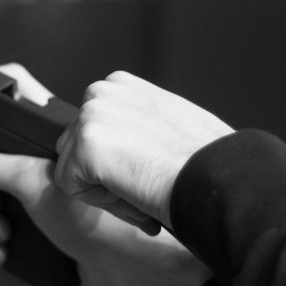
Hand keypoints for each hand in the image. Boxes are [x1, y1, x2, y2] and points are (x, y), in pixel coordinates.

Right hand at [0, 65, 211, 285]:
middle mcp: (47, 163)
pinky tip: (4, 250)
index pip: (1, 111)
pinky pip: (10, 230)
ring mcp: (47, 197)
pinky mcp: (49, 230)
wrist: (138, 266)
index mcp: (47, 138)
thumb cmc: (102, 214)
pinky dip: (0, 242)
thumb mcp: (34, 182)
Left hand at [55, 71, 232, 229]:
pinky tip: (133, 191)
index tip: (144, 169)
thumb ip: (135, 126)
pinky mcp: (83, 144)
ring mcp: (90, 115)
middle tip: (141, 185)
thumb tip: (118, 149)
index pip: (92, 130)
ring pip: (71, 168)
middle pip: (73, 147)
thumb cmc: (203, 160)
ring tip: (139, 187)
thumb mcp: (165, 124)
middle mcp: (100, 91)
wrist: (215, 176)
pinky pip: (70, 187)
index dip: (115, 160)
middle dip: (101, 174)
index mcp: (119, 85)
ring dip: (101, 187)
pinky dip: (99, 201)